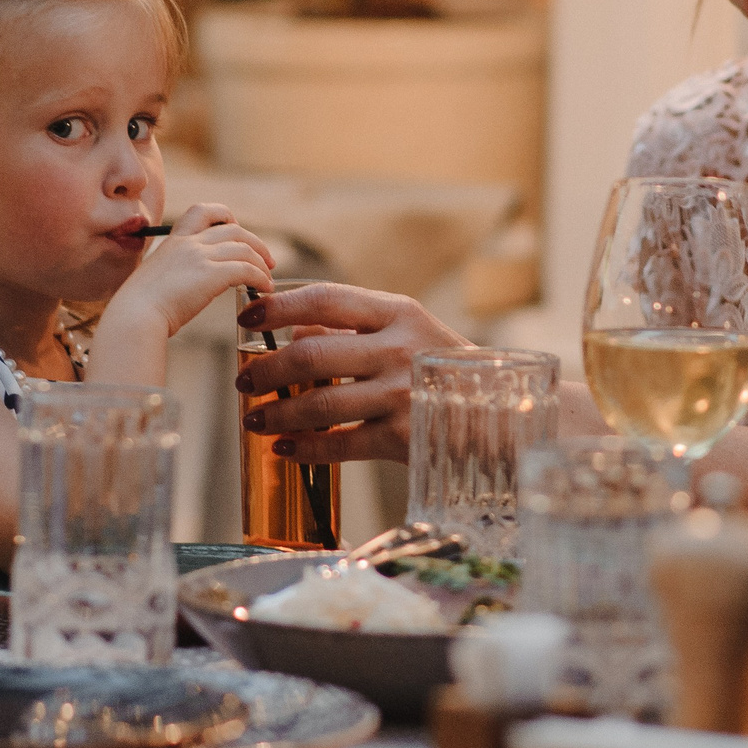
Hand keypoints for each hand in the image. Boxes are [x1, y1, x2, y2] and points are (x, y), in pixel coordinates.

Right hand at [98, 203, 275, 345]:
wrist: (133, 317)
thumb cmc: (137, 309)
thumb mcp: (154, 279)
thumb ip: (172, 274)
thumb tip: (185, 287)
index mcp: (172, 240)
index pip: (202, 211)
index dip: (226, 217)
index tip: (238, 232)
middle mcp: (187, 243)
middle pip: (234, 229)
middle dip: (256, 243)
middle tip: (267, 261)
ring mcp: (199, 256)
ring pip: (244, 249)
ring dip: (262, 263)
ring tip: (268, 279)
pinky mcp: (211, 274)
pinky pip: (247, 269)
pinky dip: (261, 278)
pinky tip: (264, 289)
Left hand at [234, 281, 465, 463]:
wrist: (504, 413)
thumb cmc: (444, 367)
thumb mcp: (408, 332)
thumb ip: (352, 329)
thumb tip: (294, 331)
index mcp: (398, 313)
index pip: (326, 299)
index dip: (279, 306)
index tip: (246, 315)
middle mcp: (399, 349)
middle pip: (311, 355)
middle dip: (266, 369)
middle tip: (243, 380)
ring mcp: (401, 394)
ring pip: (320, 404)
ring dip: (277, 412)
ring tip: (253, 419)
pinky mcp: (402, 437)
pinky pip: (340, 444)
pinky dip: (305, 448)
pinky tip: (284, 448)